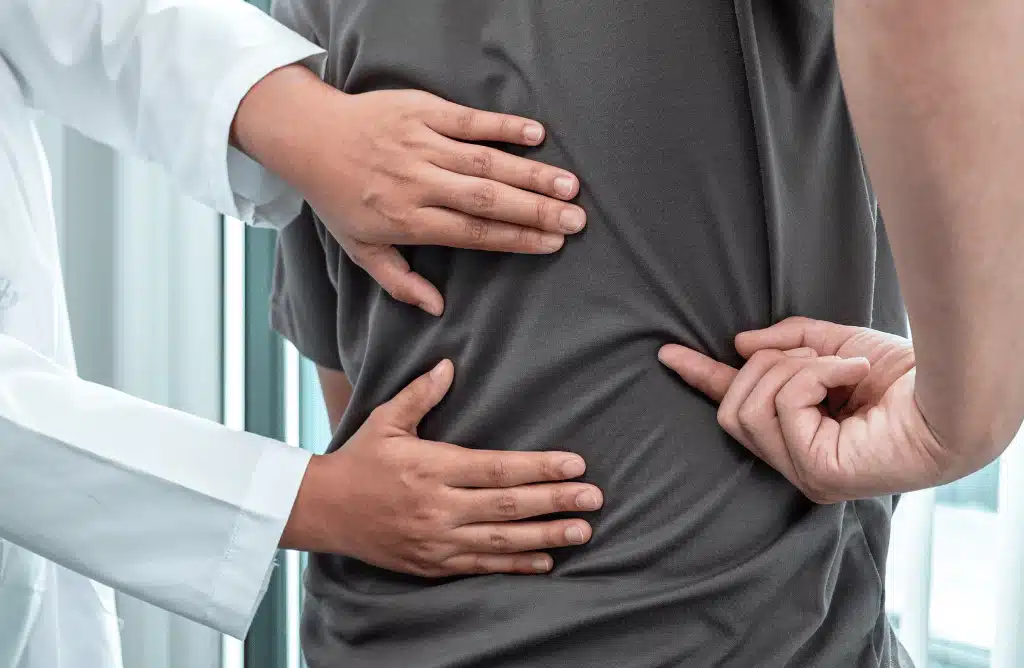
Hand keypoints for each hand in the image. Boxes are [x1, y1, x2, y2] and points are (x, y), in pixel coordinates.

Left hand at [233, 67, 585, 315]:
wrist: (309, 137)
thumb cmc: (338, 198)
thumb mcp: (360, 249)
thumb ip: (399, 281)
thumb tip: (437, 308)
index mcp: (408, 220)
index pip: (473, 233)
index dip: (516, 238)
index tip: (552, 244)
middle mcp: (419, 182)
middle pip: (487, 199)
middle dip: (536, 210)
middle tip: (576, 219)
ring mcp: (422, 144)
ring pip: (486, 161)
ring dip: (531, 172)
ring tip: (569, 184)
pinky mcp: (422, 110)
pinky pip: (469, 119)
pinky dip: (503, 126)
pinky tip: (537, 134)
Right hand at [281, 359, 602, 575]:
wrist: (323, 510)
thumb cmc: (359, 458)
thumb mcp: (385, 420)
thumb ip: (420, 394)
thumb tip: (449, 365)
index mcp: (432, 467)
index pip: (497, 468)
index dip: (539, 467)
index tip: (574, 464)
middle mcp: (437, 506)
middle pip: (508, 506)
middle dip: (555, 501)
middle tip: (594, 498)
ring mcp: (436, 540)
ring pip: (501, 540)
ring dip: (546, 536)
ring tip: (582, 530)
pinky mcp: (432, 563)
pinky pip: (481, 565)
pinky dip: (515, 564)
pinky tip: (546, 561)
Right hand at [658, 317, 952, 502]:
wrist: (952, 395)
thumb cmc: (905, 376)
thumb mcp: (833, 346)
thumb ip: (786, 346)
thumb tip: (738, 346)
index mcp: (798, 434)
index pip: (737, 408)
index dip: (702, 379)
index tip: (668, 353)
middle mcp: (795, 463)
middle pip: (732, 410)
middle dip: (766, 367)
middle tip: (816, 356)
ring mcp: (804, 474)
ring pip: (750, 408)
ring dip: (795, 370)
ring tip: (844, 368)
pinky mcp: (818, 474)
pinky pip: (784, 407)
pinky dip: (817, 376)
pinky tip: (853, 377)